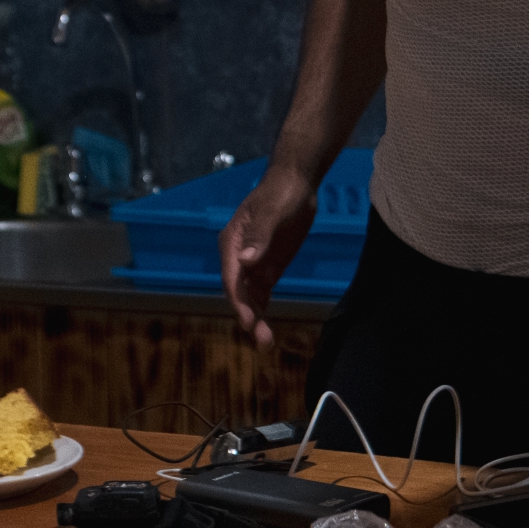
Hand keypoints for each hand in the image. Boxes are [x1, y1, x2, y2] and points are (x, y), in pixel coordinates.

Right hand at [219, 166, 318, 347]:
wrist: (296, 183)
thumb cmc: (281, 193)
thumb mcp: (273, 212)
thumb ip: (260, 236)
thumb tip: (245, 261)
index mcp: (232, 242)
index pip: (232, 277)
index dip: (239, 300)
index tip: (248, 321)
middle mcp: (238, 257)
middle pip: (240, 292)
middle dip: (249, 316)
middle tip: (262, 341)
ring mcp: (253, 263)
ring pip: (251, 297)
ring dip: (257, 319)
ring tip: (267, 344)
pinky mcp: (268, 267)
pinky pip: (262, 293)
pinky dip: (264, 310)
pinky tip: (268, 329)